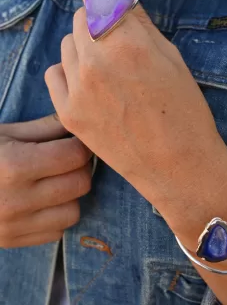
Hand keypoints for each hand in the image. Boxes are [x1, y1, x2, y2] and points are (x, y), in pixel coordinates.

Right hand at [0, 115, 91, 247]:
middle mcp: (18, 199)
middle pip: (79, 184)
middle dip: (80, 168)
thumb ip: (44, 128)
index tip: (74, 142)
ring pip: (73, 212)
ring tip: (57, 181)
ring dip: (71, 195)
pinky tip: (43, 202)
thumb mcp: (4, 133)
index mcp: (15, 165)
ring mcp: (15, 225)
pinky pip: (56, 232)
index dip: (80, 146)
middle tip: (68, 160)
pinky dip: (57, 216)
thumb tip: (75, 122)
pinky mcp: (12, 241)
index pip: (74, 156)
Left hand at [45, 0, 226, 231]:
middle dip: (98, 20)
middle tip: (116, 40)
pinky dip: (70, 71)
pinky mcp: (67, 112)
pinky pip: (55, 73)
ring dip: (84, 46)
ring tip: (106, 67)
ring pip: (67, 44)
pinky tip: (90, 84)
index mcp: (128, 42)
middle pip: (80, 16)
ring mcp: (77, 88)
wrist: (176, 165)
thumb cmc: (185, 111)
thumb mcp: (172, 58)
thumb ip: (141, 24)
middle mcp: (96, 60)